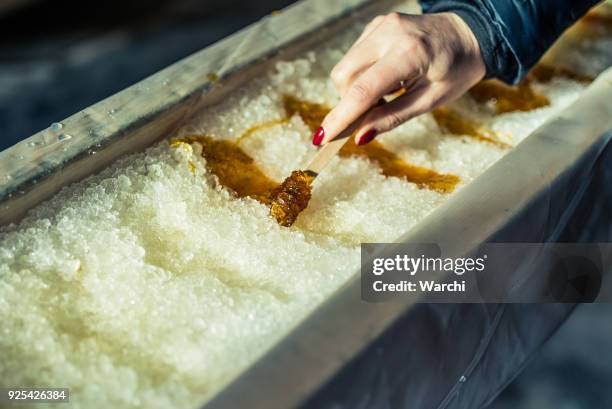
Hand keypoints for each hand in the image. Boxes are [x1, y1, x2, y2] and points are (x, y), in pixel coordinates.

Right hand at [313, 12, 485, 145]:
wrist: (470, 33)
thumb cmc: (457, 70)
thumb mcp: (431, 100)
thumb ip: (393, 117)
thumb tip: (360, 136)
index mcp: (409, 53)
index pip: (363, 91)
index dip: (340, 117)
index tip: (321, 138)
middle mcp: (390, 33)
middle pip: (343, 76)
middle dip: (351, 100)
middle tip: (379, 108)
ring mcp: (381, 26)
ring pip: (345, 67)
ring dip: (357, 87)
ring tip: (389, 91)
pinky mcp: (376, 25)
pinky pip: (355, 56)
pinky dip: (364, 73)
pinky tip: (388, 75)